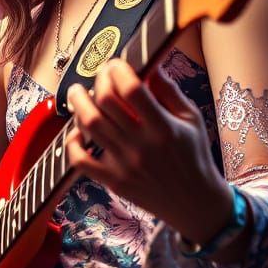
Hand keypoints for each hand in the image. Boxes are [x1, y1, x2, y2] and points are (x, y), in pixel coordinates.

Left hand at [65, 59, 232, 244]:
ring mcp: (125, 164)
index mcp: (164, 128)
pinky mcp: (113, 180)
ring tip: (78, 93)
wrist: (195, 203)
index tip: (115, 63)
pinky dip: (72, 143)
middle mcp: (142, 146)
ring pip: (89, 125)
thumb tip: (150, 64)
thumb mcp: (191, 119)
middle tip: (99, 75)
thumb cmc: (194, 156)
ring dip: (78, 103)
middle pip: (106, 102)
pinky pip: (80, 160)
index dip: (118, 70)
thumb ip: (169, 91)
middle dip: (97, 81)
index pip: (133, 90)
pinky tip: (77, 131)